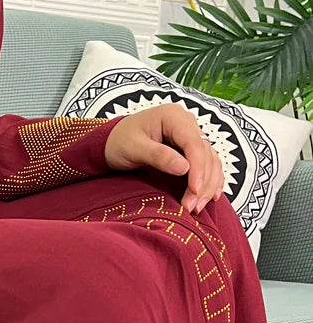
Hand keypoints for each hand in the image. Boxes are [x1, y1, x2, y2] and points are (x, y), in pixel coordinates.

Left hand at [103, 103, 224, 213]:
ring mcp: (190, 136)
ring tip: (196, 206)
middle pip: (206, 153)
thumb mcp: (133, 148)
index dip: (198, 168)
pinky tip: (210, 196)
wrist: (111, 142)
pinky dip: (210, 181)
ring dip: (208, 185)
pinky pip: (207, 164)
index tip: (194, 190)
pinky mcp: (189, 150)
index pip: (194, 143)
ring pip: (210, 161)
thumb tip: (184, 168)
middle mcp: (187, 124)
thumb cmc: (118, 141)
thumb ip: (158, 155)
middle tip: (192, 206)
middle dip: (203, 182)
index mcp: (173, 116)